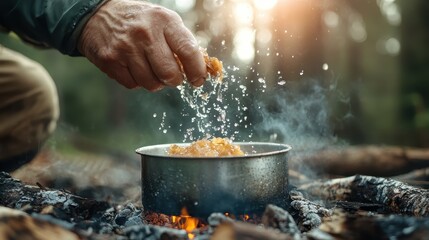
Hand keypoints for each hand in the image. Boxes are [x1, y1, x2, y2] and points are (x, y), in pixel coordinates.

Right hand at [78, 0, 206, 90]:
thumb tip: (202, 70)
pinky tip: (134, 67)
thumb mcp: (164, 21)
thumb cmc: (142, 21)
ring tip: (151, 68)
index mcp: (164, 21)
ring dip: (156, 82)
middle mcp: (145, 33)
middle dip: (174, 80)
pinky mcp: (110, 61)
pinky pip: (133, 85)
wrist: (99, 14)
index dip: (197, 70)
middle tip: (172, 76)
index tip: (198, 79)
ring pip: (152, 84)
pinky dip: (137, 81)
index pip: (188, 51)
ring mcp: (126, 48)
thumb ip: (183, 42)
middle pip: (170, 74)